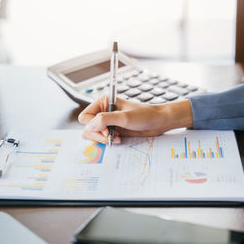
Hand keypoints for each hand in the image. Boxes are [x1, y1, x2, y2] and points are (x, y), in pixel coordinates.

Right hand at [78, 96, 192, 143]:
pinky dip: (108, 141)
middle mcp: (103, 111)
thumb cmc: (145, 115)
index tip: (107, 130)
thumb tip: (89, 126)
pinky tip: (118, 139)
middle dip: (98, 134)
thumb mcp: (125, 117)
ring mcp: (107, 122)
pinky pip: (102, 138)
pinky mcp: (112, 130)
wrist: (158, 122)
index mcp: (103, 102)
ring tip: (116, 138)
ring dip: (102, 139)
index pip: (85, 117)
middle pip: (87, 127)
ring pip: (93, 134)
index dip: (93, 125)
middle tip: (110, 136)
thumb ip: (106, 120)